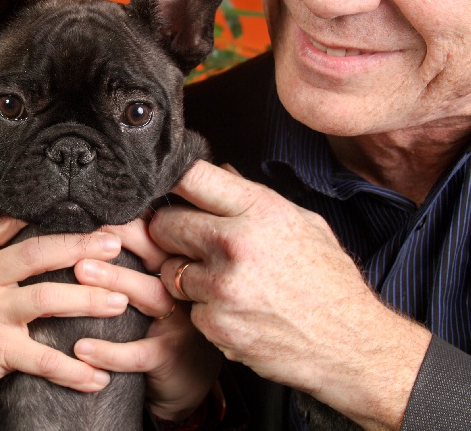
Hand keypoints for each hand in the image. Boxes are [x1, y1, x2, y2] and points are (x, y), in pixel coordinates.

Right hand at [0, 216, 130, 402]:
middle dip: (80, 247)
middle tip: (115, 245)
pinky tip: (97, 377)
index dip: (48, 214)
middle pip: (38, 253)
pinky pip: (42, 359)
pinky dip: (73, 370)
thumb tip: (21, 219)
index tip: (84, 211)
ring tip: (118, 301)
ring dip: (87, 300)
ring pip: (46, 299)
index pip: (9, 224)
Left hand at [71, 219, 221, 421]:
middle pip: (157, 254)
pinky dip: (109, 350)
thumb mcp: (156, 287)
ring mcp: (179, 322)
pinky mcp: (171, 357)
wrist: (189, 381)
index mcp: (175, 265)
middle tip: (89, 224)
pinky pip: (138, 353)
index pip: (157, 232)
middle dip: (122, 237)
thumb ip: (138, 255)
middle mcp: (182, 288)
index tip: (100, 200)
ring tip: (80, 270)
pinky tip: (80, 347)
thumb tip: (98, 220)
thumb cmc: (162, 324)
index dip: (132, 216)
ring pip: (149, 294)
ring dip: (114, 279)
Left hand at [149, 160, 431, 429]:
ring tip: (223, 283)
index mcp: (260, 211)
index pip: (193, 177)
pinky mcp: (215, 324)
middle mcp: (237, 244)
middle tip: (189, 243)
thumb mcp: (304, 224)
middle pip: (165, 224)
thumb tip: (219, 170)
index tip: (166, 186)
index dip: (172, 180)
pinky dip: (204, 311)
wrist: (351, 347)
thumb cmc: (330, 283)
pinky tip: (235, 312)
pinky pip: (188, 308)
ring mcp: (223, 286)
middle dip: (171, 233)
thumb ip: (255, 197)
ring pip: (170, 270)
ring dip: (185, 276)